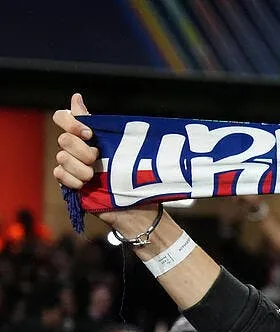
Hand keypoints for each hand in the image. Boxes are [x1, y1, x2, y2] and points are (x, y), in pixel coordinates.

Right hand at [53, 93, 159, 233]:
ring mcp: (70, 165)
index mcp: (86, 136)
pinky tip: (85, 185)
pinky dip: (73, 180)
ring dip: (81, 168)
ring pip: (62, 158)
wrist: (135, 203)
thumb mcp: (120, 145)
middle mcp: (75, 148)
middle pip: (64, 139)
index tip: (89, 134)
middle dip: (82, 151)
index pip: (63, 117)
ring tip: (94, 176)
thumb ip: (98, 123)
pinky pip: (60, 175)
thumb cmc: (131, 173)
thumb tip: (76, 96)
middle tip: (97, 160)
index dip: (71, 122)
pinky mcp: (69, 182)